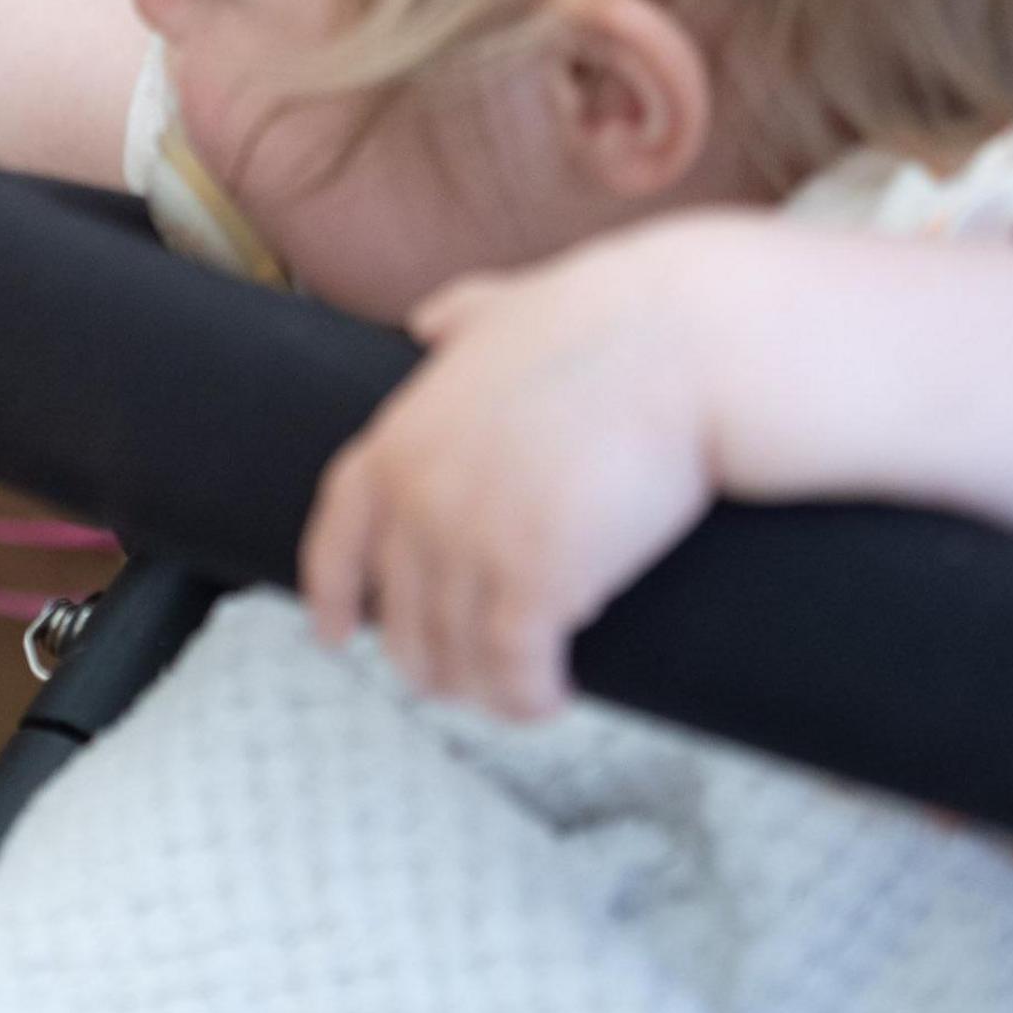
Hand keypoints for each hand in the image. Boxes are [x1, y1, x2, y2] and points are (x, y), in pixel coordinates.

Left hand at [298, 215, 755, 718]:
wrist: (679, 341)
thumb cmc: (610, 320)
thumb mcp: (505, 310)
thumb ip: (460, 319)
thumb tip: (431, 319)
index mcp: (399, 440)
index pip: (337, 536)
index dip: (332, 593)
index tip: (335, 635)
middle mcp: (417, 498)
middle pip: (400, 615)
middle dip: (431, 659)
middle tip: (467, 681)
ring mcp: (469, 540)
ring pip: (454, 654)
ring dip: (484, 689)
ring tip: (517, 699)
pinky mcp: (535, 577)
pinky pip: (513, 666)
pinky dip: (526, 696)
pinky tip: (548, 702)